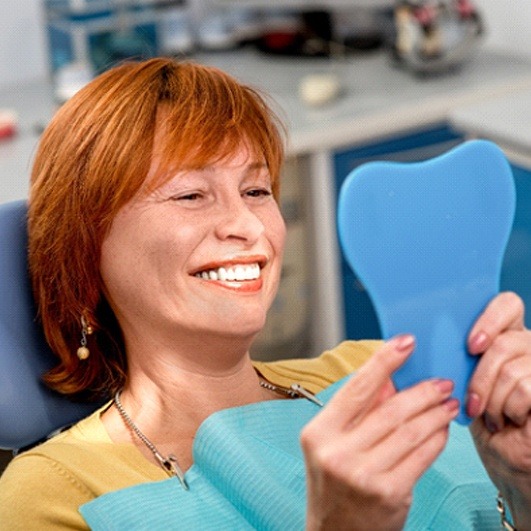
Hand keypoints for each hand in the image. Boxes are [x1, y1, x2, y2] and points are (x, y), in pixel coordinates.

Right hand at [301, 335, 458, 530]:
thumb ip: (359, 411)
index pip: (356, 388)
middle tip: (441, 381)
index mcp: (319, 432)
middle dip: (421, 391)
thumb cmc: (335, 484)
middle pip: (390, 410)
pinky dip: (437, 439)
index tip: (405, 342)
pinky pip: (421, 456)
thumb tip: (392, 379)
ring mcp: (363, 474)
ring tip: (448, 403)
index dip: (384, 361)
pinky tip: (443, 430)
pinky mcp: (389, 494)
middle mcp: (337, 452)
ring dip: (435, 413)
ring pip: (410, 431)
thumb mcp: (334, 443)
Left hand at [466, 292, 530, 528]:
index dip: (490, 319)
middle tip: (472, 399)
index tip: (471, 346)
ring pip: (515, 368)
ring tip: (489, 414)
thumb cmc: (477, 414)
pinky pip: (527, 390)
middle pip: (507, 341)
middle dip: (482, 376)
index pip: (507, 304)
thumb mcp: (458, 377)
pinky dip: (509, 409)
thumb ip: (448, 351)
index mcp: (505, 333)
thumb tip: (409, 336)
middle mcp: (528, 345)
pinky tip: (506, 420)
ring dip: (493, 399)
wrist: (504, 455)